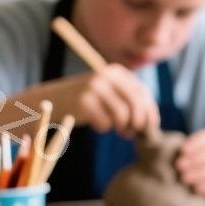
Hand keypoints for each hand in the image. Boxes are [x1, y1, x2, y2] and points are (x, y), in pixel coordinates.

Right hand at [45, 66, 159, 135]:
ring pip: (122, 114)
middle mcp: (106, 76)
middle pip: (135, 104)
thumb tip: (153, 122)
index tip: (151, 127)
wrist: (51, 99)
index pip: (143, 93)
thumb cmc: (88, 100)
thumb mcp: (110, 93)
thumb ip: (130, 100)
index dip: (150, 112)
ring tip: (121, 132)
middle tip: (133, 133)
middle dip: (139, 123)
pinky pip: (105, 122)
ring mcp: (93, 87)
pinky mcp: (82, 101)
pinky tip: (98, 125)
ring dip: (124, 128)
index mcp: (117, 72)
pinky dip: (104, 128)